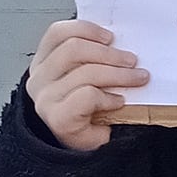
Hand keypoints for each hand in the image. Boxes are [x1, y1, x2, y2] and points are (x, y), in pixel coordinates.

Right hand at [27, 19, 148, 151]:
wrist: (84, 147)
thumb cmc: (89, 108)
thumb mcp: (88, 75)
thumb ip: (94, 56)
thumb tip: (122, 40)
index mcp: (44, 62)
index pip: (57, 33)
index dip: (86, 29)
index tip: (111, 37)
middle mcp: (39, 78)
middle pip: (74, 49)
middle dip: (110, 54)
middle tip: (133, 61)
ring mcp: (45, 99)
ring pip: (86, 72)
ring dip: (119, 74)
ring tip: (137, 79)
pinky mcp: (57, 118)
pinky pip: (88, 95)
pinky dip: (109, 97)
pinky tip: (118, 101)